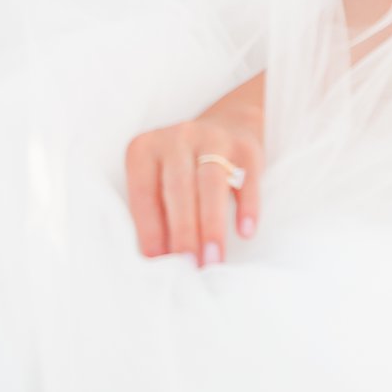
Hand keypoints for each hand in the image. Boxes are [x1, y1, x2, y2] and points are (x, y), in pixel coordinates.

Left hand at [124, 87, 262, 265]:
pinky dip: (247, 207)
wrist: (228, 124)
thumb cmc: (184, 169)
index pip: (144, 192)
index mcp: (145, 148)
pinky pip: (247, 178)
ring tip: (213, 260)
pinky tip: (245, 232)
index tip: (158, 262)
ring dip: (211, 225)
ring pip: (210, 182)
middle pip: (178, 188)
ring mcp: (213, 138)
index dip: (149, 228)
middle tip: (189, 267)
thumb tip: (159, 262)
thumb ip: (157, 216)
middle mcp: (177, 137)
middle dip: (183, 232)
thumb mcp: (160, 182)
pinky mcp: (246, 147)